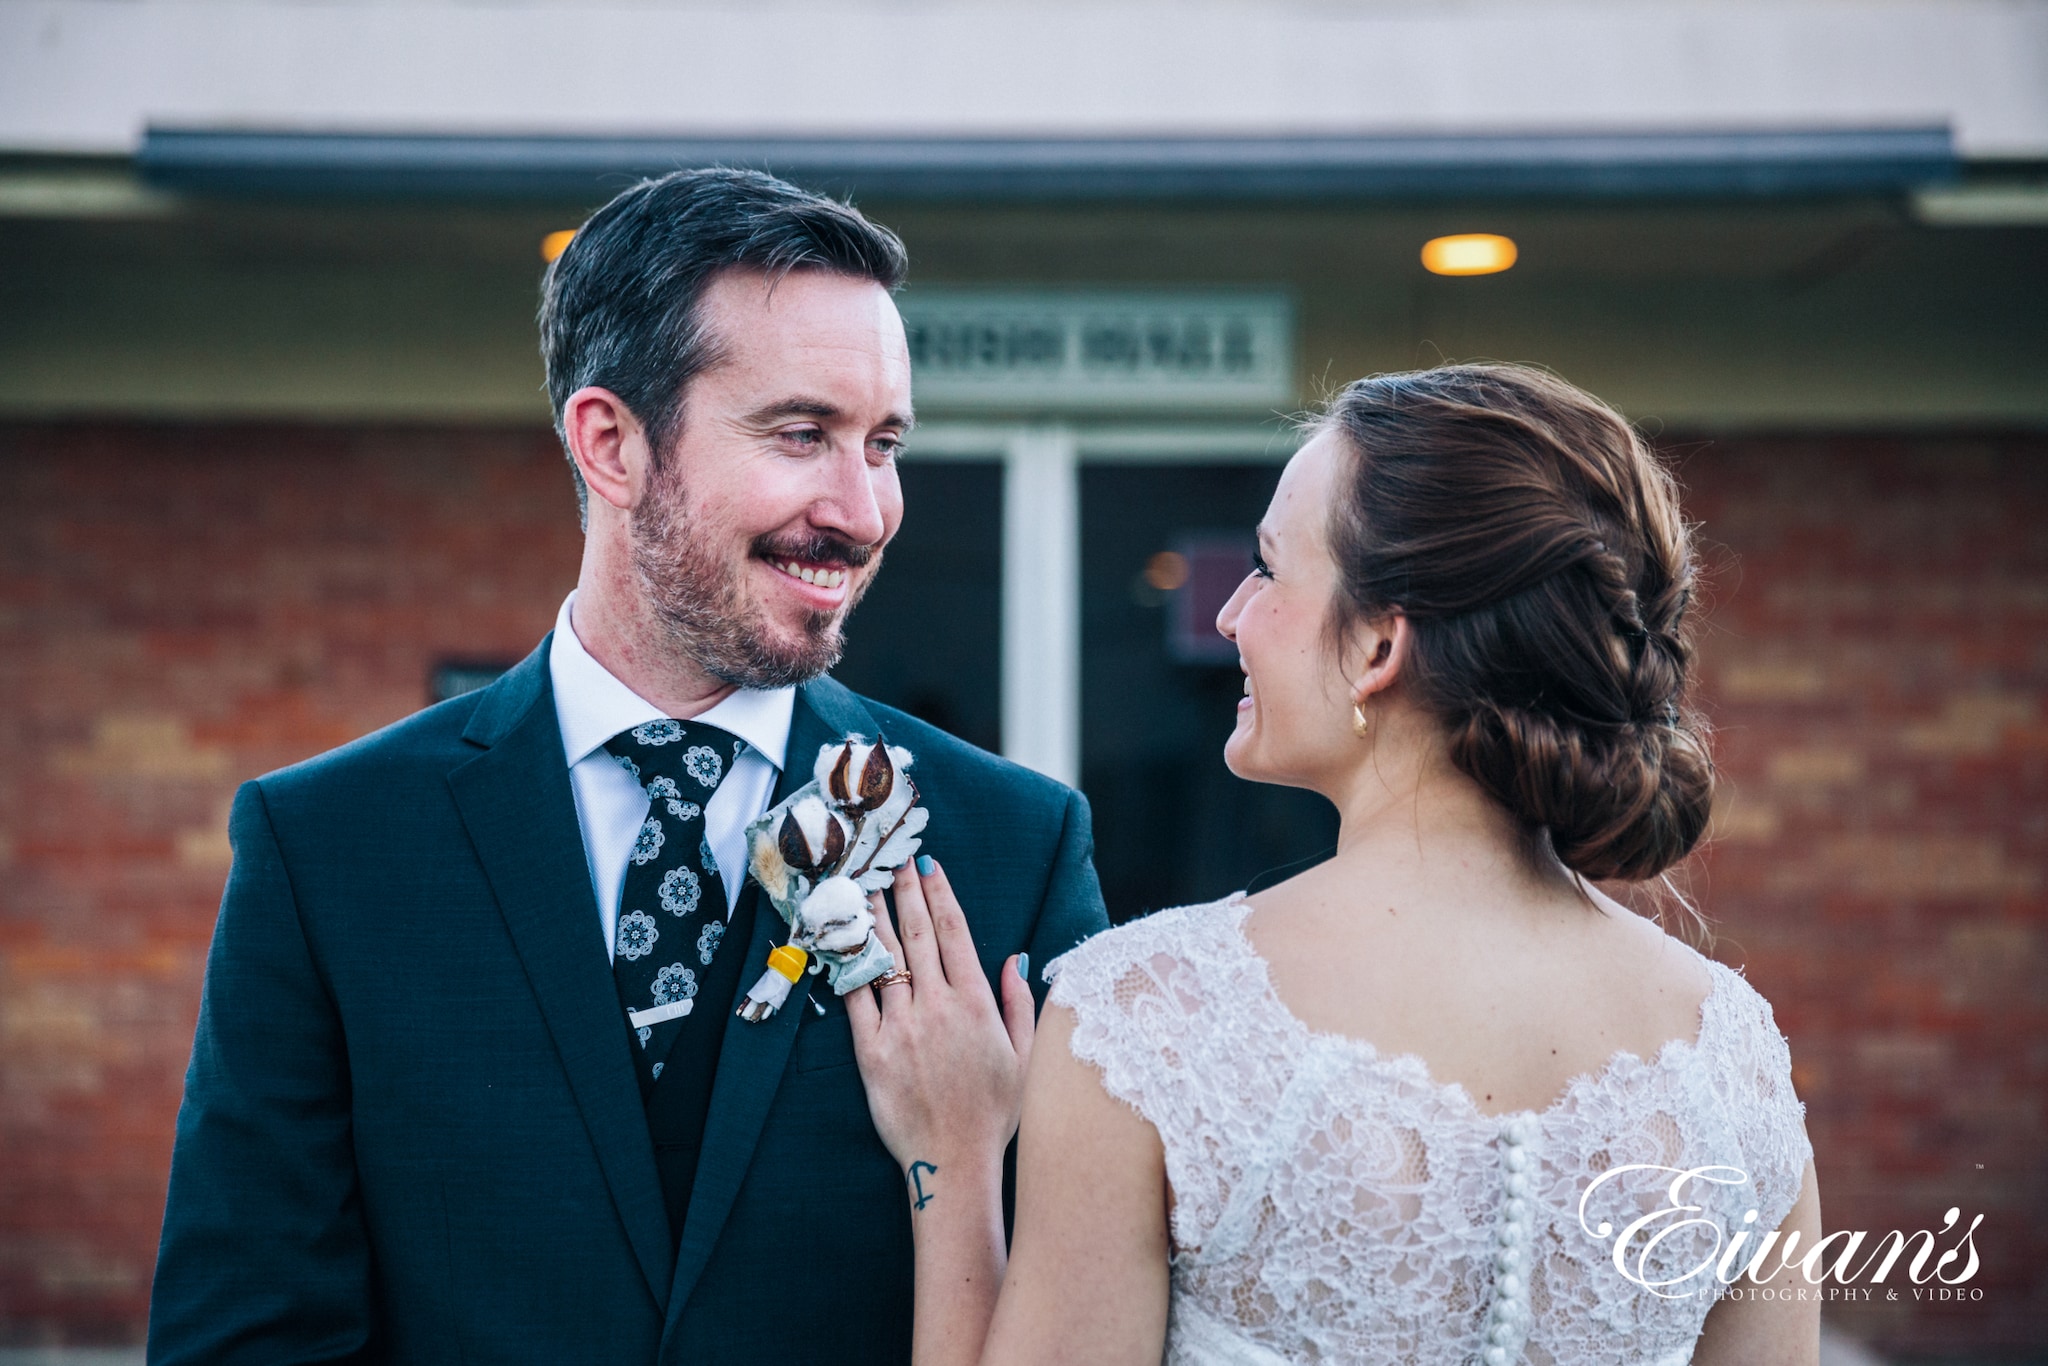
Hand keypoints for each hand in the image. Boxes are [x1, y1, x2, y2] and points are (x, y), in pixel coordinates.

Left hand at [847, 857, 1035, 1184]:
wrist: (953, 1163)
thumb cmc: (994, 1113)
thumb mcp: (1025, 1056)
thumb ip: (1020, 1002)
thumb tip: (1015, 957)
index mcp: (976, 1004)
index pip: (954, 933)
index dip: (940, 893)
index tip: (929, 864)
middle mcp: (938, 1007)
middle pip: (916, 934)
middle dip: (904, 890)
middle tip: (891, 858)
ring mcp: (902, 1027)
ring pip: (884, 958)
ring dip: (875, 918)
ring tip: (864, 887)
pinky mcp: (872, 1052)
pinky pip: (857, 999)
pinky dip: (850, 967)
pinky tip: (844, 942)